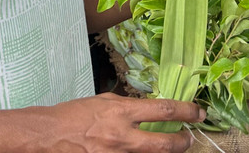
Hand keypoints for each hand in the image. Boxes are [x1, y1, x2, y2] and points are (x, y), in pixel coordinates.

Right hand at [46, 93, 202, 152]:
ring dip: (165, 151)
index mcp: (121, 112)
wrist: (50, 135)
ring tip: (171, 146)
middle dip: (183, 141)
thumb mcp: (103, 101)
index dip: (186, 111)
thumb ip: (126, 105)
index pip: (163, 110)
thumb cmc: (73, 115)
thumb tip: (147, 109)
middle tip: (189, 137)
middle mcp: (123, 136)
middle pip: (166, 143)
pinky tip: (143, 152)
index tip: (198, 112)